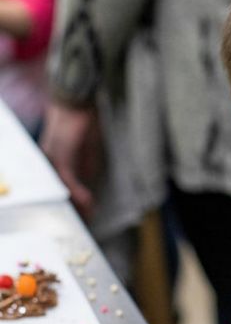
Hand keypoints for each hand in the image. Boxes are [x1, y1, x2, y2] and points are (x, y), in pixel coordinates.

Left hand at [39, 102, 103, 218]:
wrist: (76, 102)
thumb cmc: (83, 123)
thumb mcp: (88, 151)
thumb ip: (85, 169)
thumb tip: (86, 187)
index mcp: (55, 162)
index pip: (63, 188)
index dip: (75, 202)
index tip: (86, 215)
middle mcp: (49, 162)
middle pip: (60, 191)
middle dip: (74, 208)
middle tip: (87, 221)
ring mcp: (52, 159)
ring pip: (61, 188)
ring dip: (76, 204)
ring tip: (88, 216)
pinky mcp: (59, 155)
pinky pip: (66, 178)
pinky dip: (77, 191)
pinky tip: (88, 201)